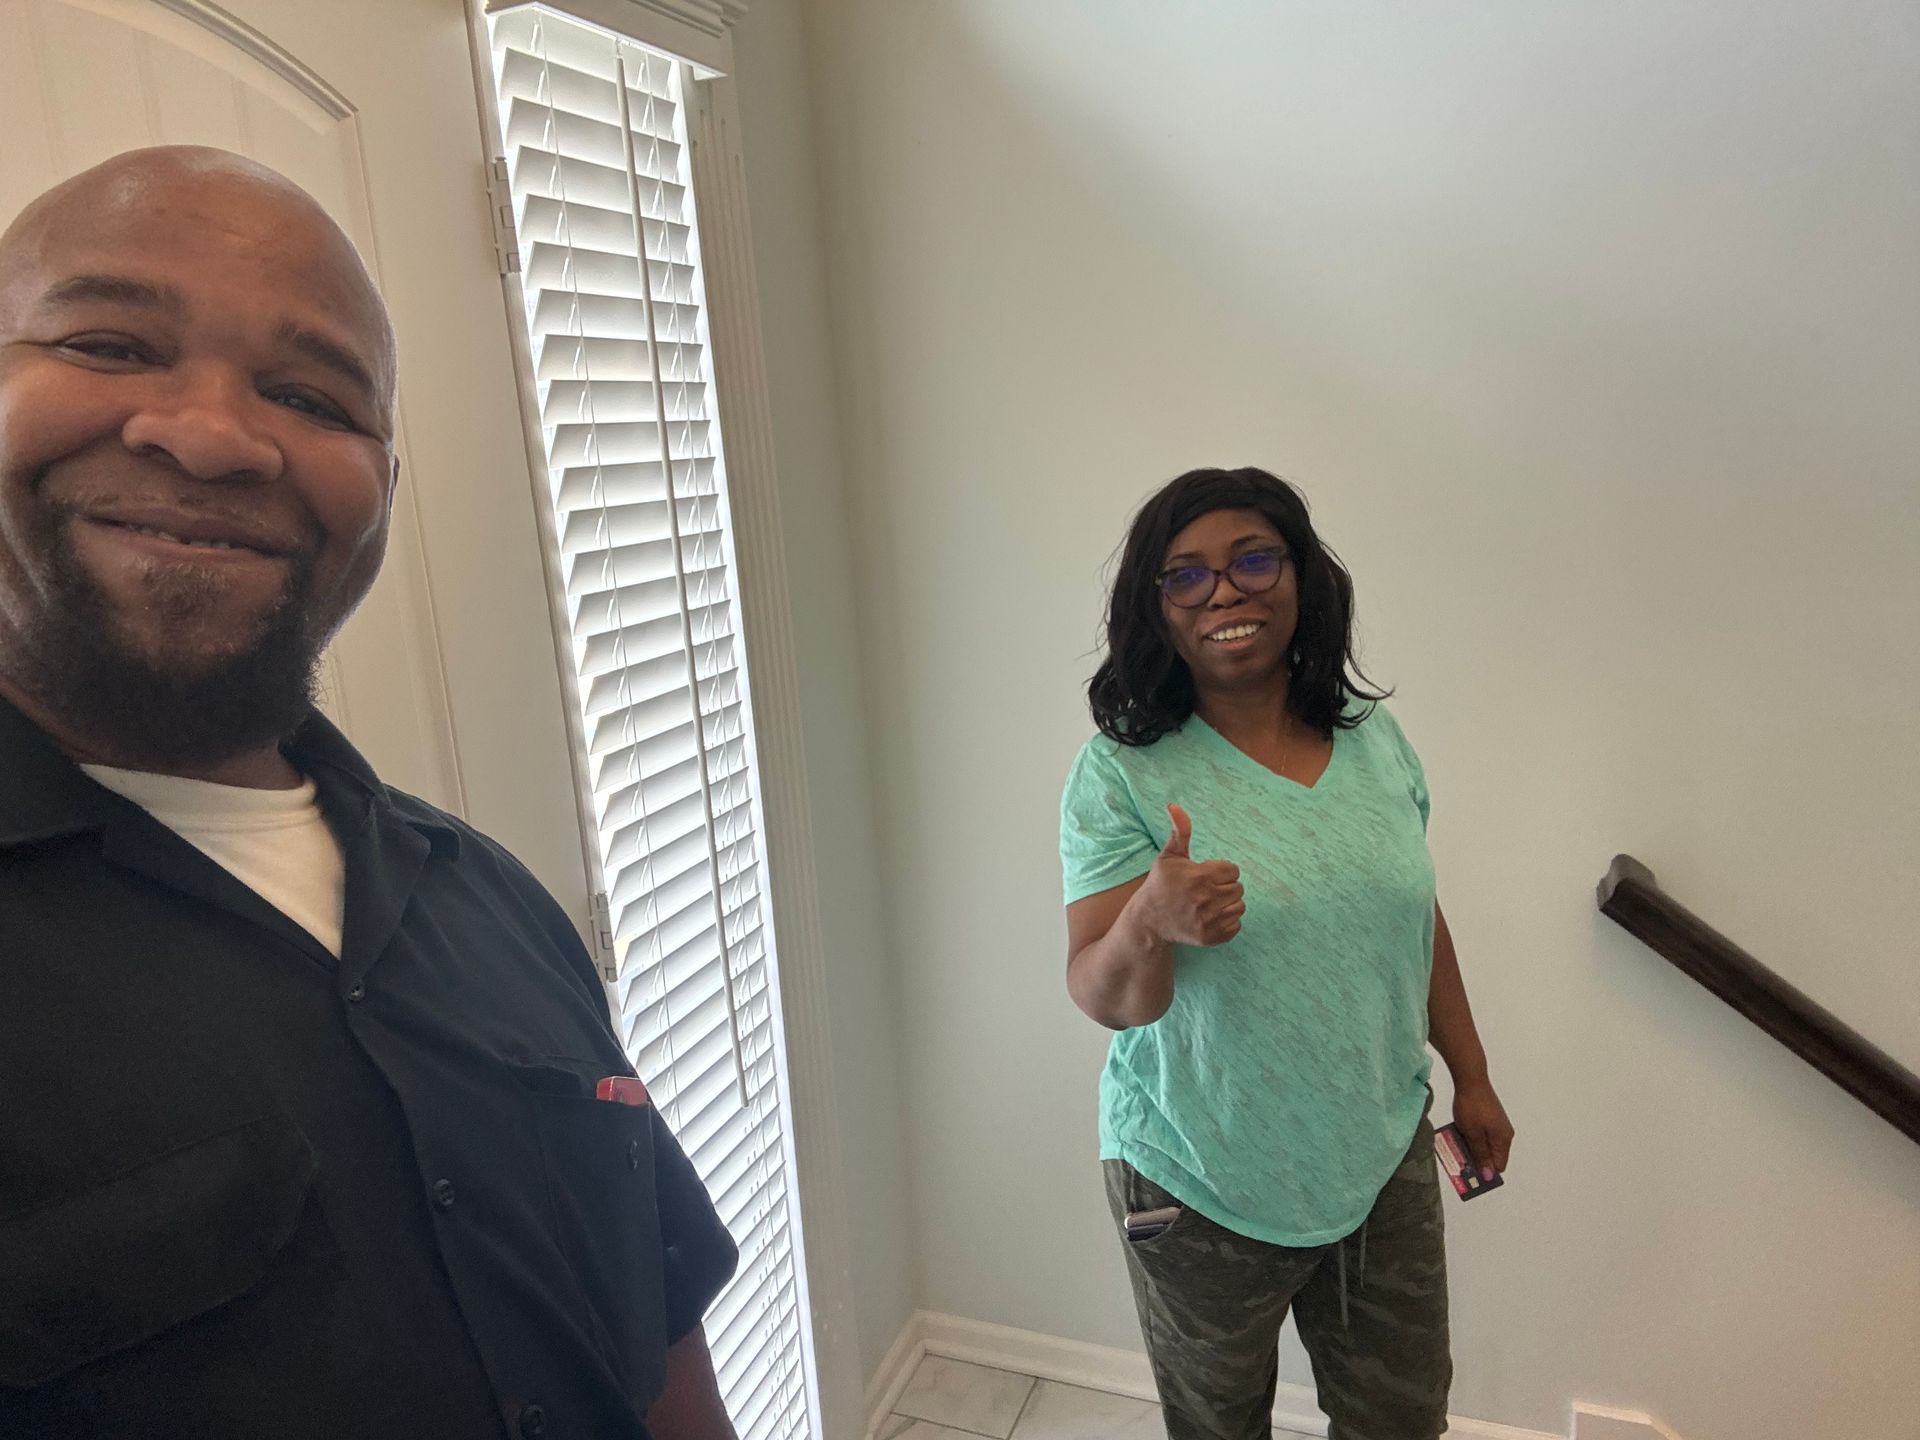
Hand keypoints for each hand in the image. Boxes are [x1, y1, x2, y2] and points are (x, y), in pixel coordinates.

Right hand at [1138, 804, 1244, 946]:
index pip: (1233, 870)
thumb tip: (1174, 805)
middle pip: (1239, 888)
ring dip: (1229, 903)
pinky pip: (1236, 925)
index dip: (1221, 870)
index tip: (1205, 874)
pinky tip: (1211, 916)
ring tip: (1210, 902)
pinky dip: (1227, 921)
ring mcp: (1209, 920)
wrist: (1149, 920)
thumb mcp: (1169, 856)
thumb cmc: (1161, 883)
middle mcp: (1206, 899)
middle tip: (1207, 889)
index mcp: (1200, 876)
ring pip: (1240, 906)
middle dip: (1225, 886)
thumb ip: (1180, 831)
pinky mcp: (1210, 937)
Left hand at [1451, 1076, 1513, 1178]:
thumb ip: (1480, 1155)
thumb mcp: (1473, 1134)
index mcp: (1504, 1139)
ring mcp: (1497, 1123)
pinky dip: (1472, 1135)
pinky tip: (1459, 1132)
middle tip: (1460, 1158)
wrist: (1470, 1079)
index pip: (1498, 1165)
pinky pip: (1481, 1132)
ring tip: (1457, 1144)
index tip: (1469, 1172)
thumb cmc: (1472, 1107)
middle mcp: (1504, 1133)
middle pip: (1492, 1155)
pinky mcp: (1489, 1116)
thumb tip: (1488, 1175)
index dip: (1485, 1171)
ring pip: (1485, 1143)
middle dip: (1477, 1158)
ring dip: (1472, 1146)